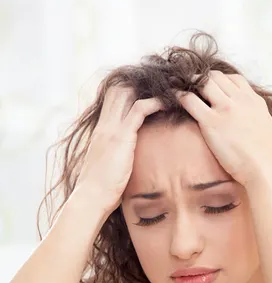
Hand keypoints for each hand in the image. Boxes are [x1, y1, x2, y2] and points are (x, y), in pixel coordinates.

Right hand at [76, 85, 163, 213]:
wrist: (92, 198)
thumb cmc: (100, 188)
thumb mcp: (106, 166)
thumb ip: (114, 156)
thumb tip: (124, 161)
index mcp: (100, 130)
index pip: (111, 98)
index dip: (128, 90)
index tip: (147, 91)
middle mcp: (104, 125)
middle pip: (118, 88)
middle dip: (139, 84)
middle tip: (161, 86)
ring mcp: (111, 129)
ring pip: (128, 93)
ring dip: (149, 89)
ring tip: (167, 90)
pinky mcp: (122, 136)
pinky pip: (139, 109)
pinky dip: (155, 102)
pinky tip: (167, 103)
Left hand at [175, 70, 271, 186]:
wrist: (266, 169)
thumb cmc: (271, 156)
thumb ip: (264, 119)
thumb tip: (265, 121)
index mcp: (254, 101)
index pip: (234, 78)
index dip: (220, 81)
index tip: (212, 88)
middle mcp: (239, 99)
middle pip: (216, 76)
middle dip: (202, 79)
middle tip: (191, 86)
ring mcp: (225, 108)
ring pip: (203, 82)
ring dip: (190, 83)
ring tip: (179, 88)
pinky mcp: (211, 122)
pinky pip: (189, 100)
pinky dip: (179, 95)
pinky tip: (174, 98)